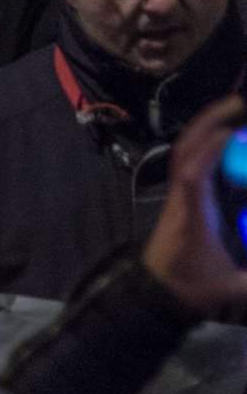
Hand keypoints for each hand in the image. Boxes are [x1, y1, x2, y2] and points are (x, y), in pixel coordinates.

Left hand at [142, 96, 246, 314]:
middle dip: (207, 122)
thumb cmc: (191, 287)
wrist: (155, 290)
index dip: (209, 153)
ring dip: (205, 124)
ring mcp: (177, 193)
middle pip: (184, 151)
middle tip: (238, 102)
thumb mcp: (231, 289)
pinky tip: (223, 131)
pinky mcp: (178, 193)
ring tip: (233, 107)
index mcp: (193, 217)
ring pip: (182, 150)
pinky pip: (187, 157)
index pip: (193, 178)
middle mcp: (182, 198)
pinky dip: (204, 139)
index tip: (231, 133)